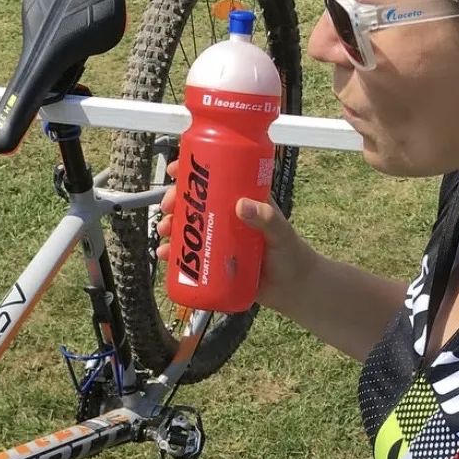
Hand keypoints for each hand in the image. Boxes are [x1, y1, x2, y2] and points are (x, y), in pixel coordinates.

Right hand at [155, 163, 314, 309]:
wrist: (294, 289)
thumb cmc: (291, 255)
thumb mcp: (280, 232)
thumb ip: (266, 218)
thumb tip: (242, 205)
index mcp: (242, 201)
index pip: (215, 179)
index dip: (192, 172)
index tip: (176, 170)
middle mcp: (227, 218)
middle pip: (195, 203)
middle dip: (175, 202)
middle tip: (167, 207)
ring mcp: (220, 240)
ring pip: (189, 228)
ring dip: (171, 227)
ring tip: (164, 231)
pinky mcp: (215, 262)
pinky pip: (191, 255)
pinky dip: (175, 254)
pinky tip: (165, 253)